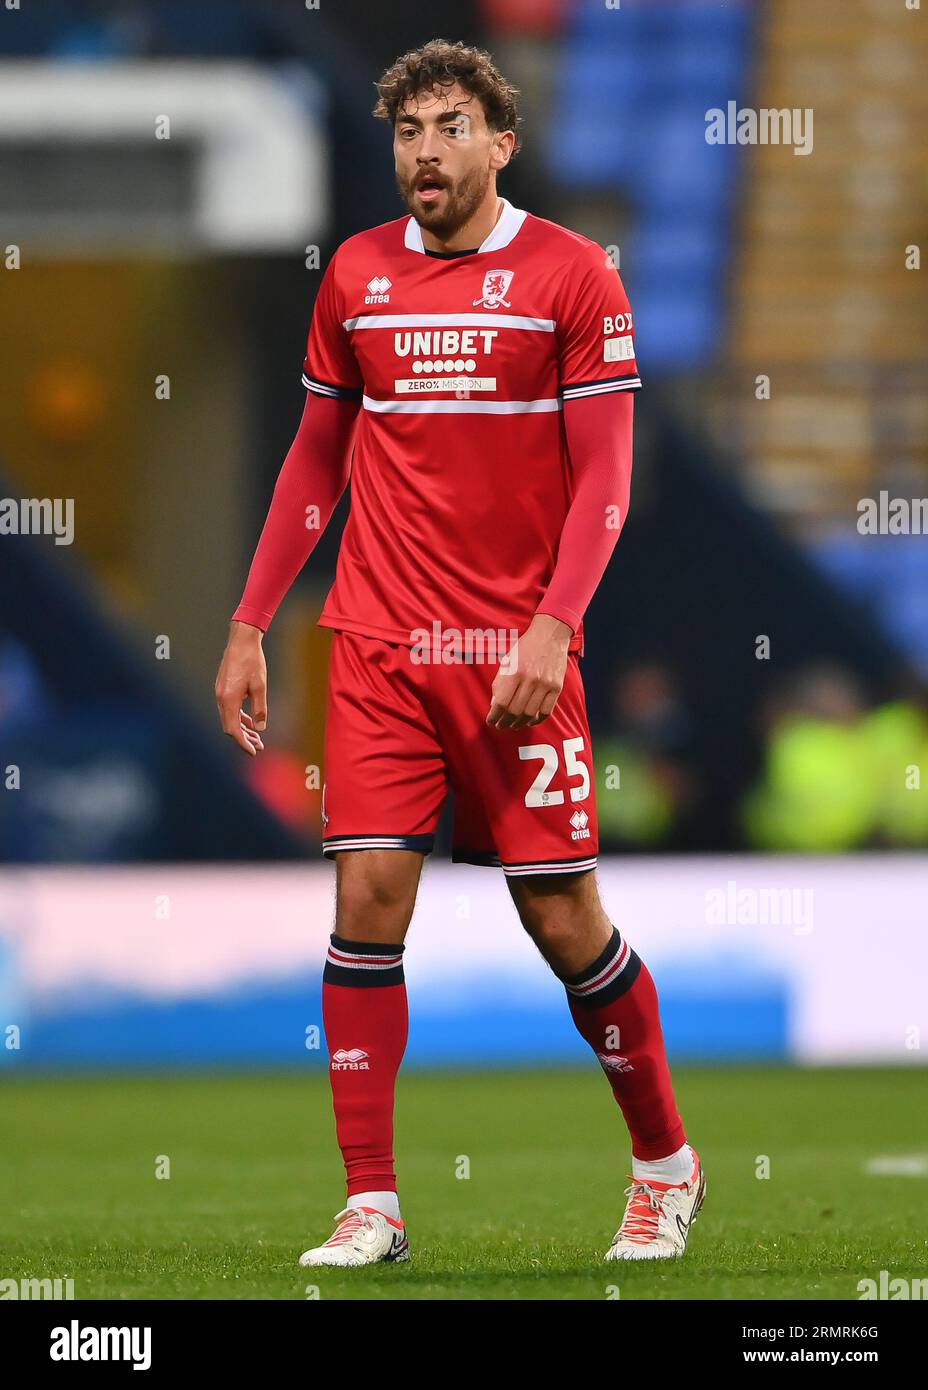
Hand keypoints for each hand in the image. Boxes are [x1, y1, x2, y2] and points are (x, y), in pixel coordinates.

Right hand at [215, 620, 267, 755]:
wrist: (242, 640)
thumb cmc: (252, 661)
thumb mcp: (260, 686)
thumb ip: (260, 708)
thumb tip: (260, 728)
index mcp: (228, 699)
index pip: (233, 729)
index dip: (243, 743)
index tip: (254, 751)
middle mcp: (221, 697)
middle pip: (230, 726)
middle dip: (244, 738)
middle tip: (259, 747)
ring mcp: (220, 692)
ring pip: (229, 718)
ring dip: (242, 728)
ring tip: (257, 737)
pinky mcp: (223, 688)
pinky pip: (230, 708)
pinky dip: (240, 717)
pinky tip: (250, 721)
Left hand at [486, 614, 571, 729]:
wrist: (550, 635)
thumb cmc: (525, 647)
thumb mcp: (508, 661)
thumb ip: (500, 682)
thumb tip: (495, 705)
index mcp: (515, 672)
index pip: (501, 702)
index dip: (494, 716)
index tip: (491, 721)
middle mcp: (530, 679)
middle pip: (515, 711)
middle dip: (505, 722)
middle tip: (501, 726)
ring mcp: (545, 684)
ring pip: (530, 713)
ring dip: (520, 723)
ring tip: (514, 725)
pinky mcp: (557, 687)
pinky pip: (546, 711)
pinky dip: (537, 720)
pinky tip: (530, 721)